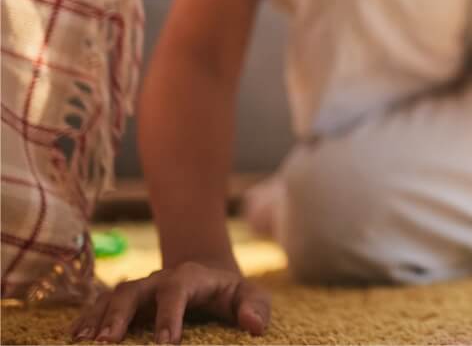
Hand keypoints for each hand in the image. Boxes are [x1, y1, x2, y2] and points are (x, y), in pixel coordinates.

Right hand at [70, 262, 269, 343]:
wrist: (208, 273)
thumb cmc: (230, 292)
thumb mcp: (249, 295)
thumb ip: (255, 307)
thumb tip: (254, 325)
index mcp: (191, 277)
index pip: (177, 291)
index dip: (170, 315)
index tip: (166, 343)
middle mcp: (160, 279)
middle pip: (135, 289)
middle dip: (121, 314)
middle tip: (109, 342)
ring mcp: (141, 289)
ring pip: (114, 296)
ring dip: (97, 317)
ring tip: (82, 341)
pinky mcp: (127, 300)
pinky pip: (101, 304)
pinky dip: (87, 317)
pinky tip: (74, 336)